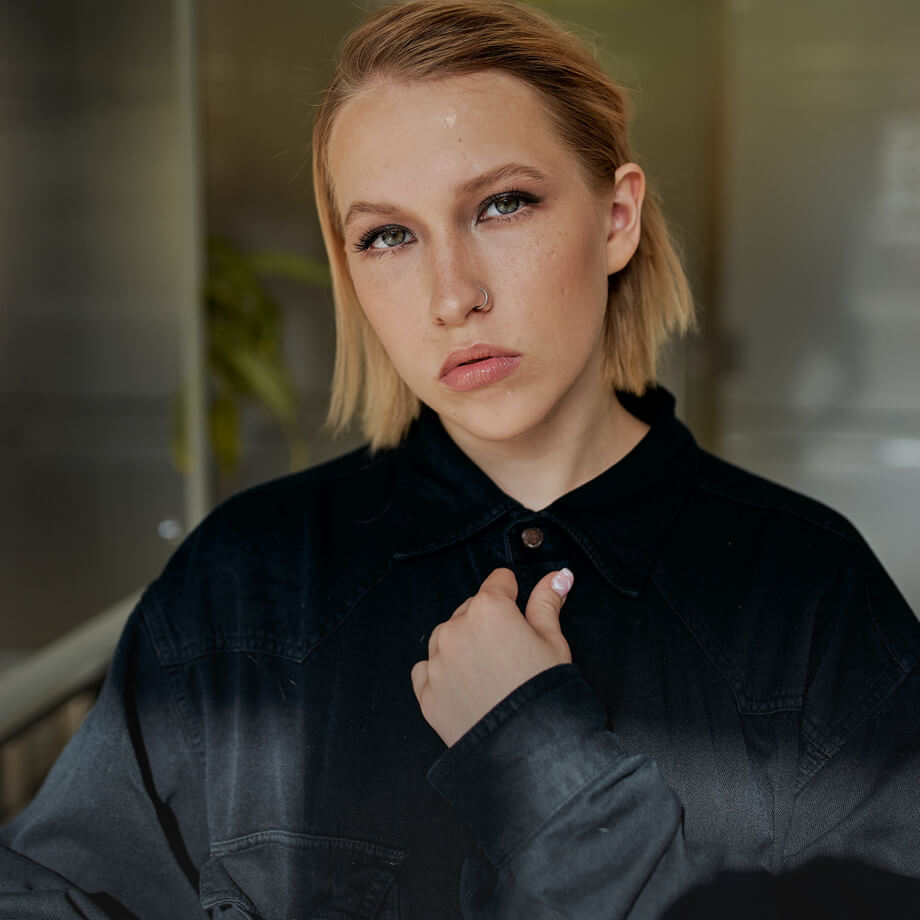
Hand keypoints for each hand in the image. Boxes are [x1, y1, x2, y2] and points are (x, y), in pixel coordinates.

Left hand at [410, 567, 573, 746]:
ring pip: (447, 637)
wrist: (527, 749)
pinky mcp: (426, 692)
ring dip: (463, 645)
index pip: (499, 582)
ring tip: (490, 673)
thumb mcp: (553, 642)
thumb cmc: (545, 691)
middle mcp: (455, 628)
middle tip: (511, 652)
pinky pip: (427, 669)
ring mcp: (436, 661)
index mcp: (489, 609)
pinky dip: (441, 673)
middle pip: (471, 609)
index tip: (520, 615)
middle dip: (488, 622)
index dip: (513, 596)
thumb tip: (559, 576)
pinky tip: (466, 688)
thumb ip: (547, 603)